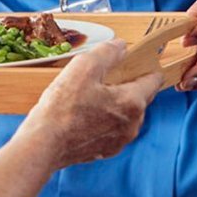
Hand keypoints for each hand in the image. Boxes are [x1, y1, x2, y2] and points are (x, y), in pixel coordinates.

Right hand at [18, 41, 160, 168]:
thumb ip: (107, 52)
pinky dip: (104, 120)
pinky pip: (113, 129)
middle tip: (104, 76)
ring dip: (115, 103)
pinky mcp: (106, 151)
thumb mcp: (83, 67)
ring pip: (127, 114)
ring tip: (90, 95)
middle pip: (141, 97)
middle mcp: (132, 124)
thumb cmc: (62, 108)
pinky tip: (84, 114)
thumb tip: (121, 46)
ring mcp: (120, 140)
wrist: (43, 145)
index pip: (154, 80)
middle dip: (127, 85)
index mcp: (132, 102)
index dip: (144, 66)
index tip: (133, 61)